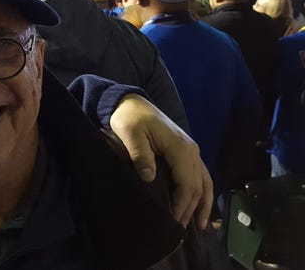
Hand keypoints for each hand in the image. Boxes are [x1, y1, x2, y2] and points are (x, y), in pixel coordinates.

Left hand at [110, 94, 212, 229]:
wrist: (131, 102)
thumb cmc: (130, 118)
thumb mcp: (130, 134)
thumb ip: (140, 155)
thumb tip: (149, 178)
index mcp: (180, 148)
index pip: (186, 183)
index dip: (182, 204)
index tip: (174, 222)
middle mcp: (191, 150)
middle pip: (197, 186)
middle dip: (191, 210)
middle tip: (181, 231)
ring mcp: (191, 151)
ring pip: (204, 182)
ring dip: (202, 204)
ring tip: (199, 226)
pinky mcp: (186, 152)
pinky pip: (199, 175)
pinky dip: (201, 192)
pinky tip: (198, 206)